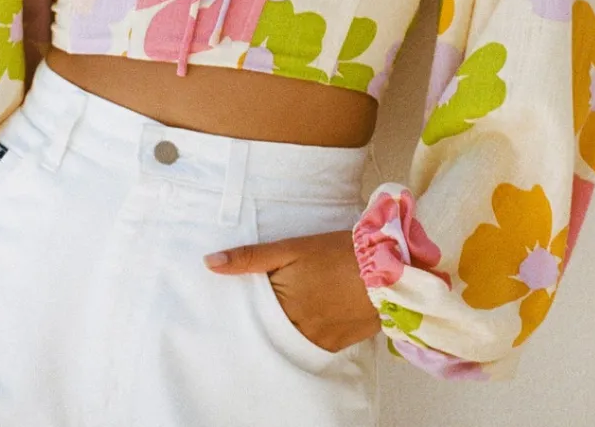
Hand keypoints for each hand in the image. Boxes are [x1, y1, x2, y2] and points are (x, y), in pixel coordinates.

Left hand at [204, 229, 380, 352]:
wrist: (385, 268)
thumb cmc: (335, 252)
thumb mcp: (290, 247)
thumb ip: (250, 258)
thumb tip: (209, 263)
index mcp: (280, 304)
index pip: (249, 315)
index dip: (240, 309)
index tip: (230, 306)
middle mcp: (296, 328)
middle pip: (267, 331)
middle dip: (260, 323)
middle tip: (260, 307)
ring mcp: (316, 340)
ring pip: (288, 341)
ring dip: (282, 330)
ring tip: (285, 311)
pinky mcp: (335, 345)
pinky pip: (310, 347)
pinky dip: (303, 336)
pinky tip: (304, 320)